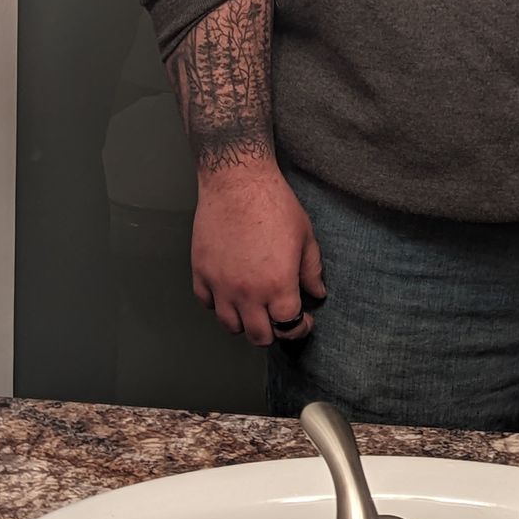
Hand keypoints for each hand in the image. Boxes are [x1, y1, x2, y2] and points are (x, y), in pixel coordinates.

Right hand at [190, 165, 326, 347]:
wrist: (238, 182)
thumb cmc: (274, 204)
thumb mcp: (305, 236)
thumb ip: (311, 270)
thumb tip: (317, 292)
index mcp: (278, 285)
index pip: (288, 326)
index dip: (299, 327)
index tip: (303, 321)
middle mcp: (248, 293)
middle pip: (259, 336)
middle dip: (273, 332)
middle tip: (279, 319)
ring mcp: (221, 286)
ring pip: (230, 326)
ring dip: (245, 322)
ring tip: (254, 308)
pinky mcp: (201, 274)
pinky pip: (207, 304)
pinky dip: (219, 304)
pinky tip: (230, 291)